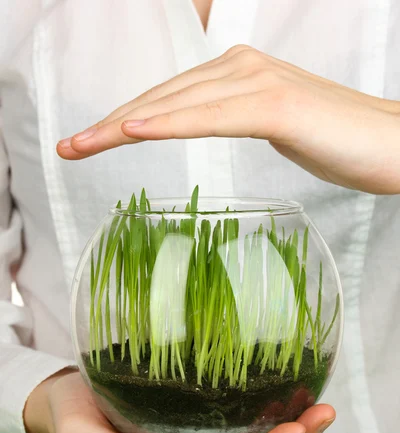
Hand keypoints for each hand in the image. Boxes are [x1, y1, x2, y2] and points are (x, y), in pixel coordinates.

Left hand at [57, 45, 399, 194]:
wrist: (392, 144)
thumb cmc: (337, 140)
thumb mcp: (275, 128)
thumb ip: (240, 118)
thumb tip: (214, 121)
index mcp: (238, 75)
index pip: (167, 100)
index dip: (121, 120)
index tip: (87, 143)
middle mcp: (241, 68)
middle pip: (161, 98)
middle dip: (108, 124)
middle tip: (68, 147)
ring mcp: (258, 82)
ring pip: (177, 105)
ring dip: (124, 124)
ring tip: (82, 145)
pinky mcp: (276, 105)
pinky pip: (212, 117)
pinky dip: (171, 124)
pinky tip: (135, 133)